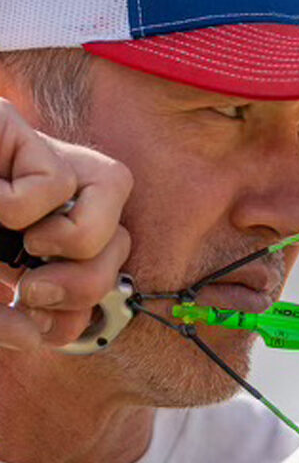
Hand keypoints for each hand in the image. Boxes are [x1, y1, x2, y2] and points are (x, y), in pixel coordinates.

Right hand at [0, 100, 132, 350]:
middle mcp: (52, 196)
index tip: (40, 311)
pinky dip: (17, 208)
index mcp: (41, 235)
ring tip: (15, 242)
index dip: (89, 298)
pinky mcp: (11, 125)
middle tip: (30, 285)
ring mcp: (36, 156)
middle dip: (84, 281)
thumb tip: (44, 336)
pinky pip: (52, 183)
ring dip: (63, 243)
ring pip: (114, 190)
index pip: (107, 263)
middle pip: (123, 237)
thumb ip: (4, 319)